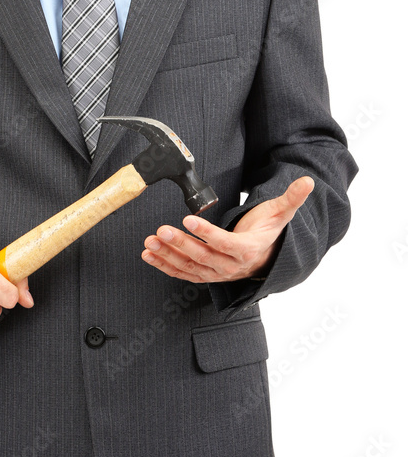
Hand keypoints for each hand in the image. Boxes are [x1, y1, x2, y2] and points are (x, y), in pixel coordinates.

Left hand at [142, 176, 314, 282]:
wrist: (267, 257)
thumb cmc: (270, 231)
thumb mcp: (281, 213)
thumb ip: (292, 198)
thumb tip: (307, 181)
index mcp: (248, 250)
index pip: (226, 244)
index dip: (207, 233)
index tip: (189, 218)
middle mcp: (231, 266)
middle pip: (204, 257)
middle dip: (180, 243)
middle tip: (161, 230)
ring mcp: (217, 273)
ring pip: (190, 267)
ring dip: (167, 255)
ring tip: (149, 242)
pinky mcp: (205, 275)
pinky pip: (183, 273)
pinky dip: (165, 265)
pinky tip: (149, 255)